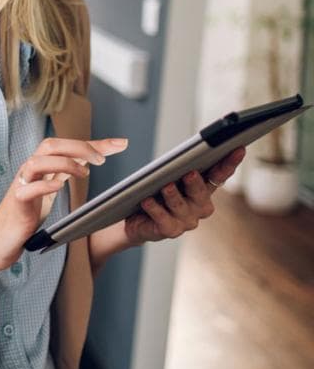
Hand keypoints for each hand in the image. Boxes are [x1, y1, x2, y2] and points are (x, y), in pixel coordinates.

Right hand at [0, 137, 128, 269]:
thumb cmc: (24, 215)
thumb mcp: (49, 190)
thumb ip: (64, 173)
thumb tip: (88, 159)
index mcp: (39, 167)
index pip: (66, 146)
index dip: (94, 143)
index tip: (120, 143)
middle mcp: (29, 171)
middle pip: (50, 145)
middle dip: (78, 147)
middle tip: (102, 159)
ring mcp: (20, 186)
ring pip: (37, 162)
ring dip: (63, 163)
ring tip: (84, 172)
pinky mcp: (16, 204)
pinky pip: (27, 189)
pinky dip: (44, 185)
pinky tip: (58, 187)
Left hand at [124, 147, 244, 244]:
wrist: (137, 220)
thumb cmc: (154, 192)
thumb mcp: (162, 174)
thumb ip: (163, 160)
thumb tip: (130, 138)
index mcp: (202, 188)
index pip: (219, 175)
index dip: (229, 163)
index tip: (238, 149)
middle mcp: (198, 206)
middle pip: (201, 193)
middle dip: (196, 183)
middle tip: (190, 173)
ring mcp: (186, 220)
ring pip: (181, 207)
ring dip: (174, 196)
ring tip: (166, 186)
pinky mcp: (169, 230)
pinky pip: (163, 219)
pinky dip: (155, 209)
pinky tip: (147, 201)